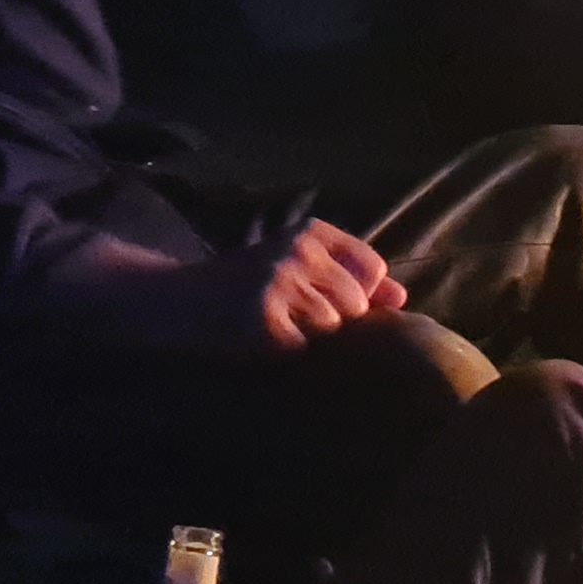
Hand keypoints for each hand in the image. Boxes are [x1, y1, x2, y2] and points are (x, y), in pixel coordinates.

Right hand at [234, 219, 405, 351]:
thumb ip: (351, 276)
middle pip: (357, 301)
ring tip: (280, 325)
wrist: (180, 299)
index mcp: (311, 232)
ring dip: (312, 336)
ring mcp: (281, 283)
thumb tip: (401, 297)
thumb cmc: (247, 284)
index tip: (328, 301)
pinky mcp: (265, 319)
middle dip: (335, 319)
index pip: (372, 269)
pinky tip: (265, 338)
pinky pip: (305, 347)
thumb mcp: (299, 266)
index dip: (360, 294)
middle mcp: (298, 251)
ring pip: (334, 325)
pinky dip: (289, 351)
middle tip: (295, 317)